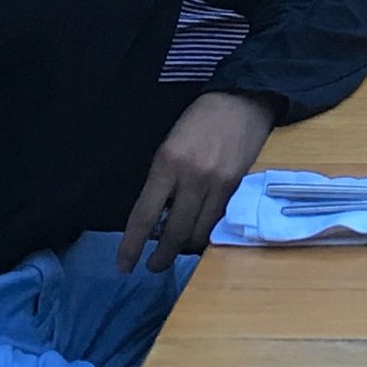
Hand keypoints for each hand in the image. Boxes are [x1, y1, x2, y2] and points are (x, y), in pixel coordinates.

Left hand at [118, 90, 274, 270]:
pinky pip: (218, 222)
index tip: (124, 265)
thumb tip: (155, 219)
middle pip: (174, 233)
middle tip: (153, 266)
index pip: (144, 216)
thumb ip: (162, 181)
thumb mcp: (169, 146)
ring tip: (177, 250)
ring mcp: (218, 183)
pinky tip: (198, 231)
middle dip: (161, 258)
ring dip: (184, 248)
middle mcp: (192, 177)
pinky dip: (205, 232)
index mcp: (167, 163)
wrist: (242, 100)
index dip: (132, 246)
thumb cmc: (198, 120)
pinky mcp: (237, 186)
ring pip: (198, 233)